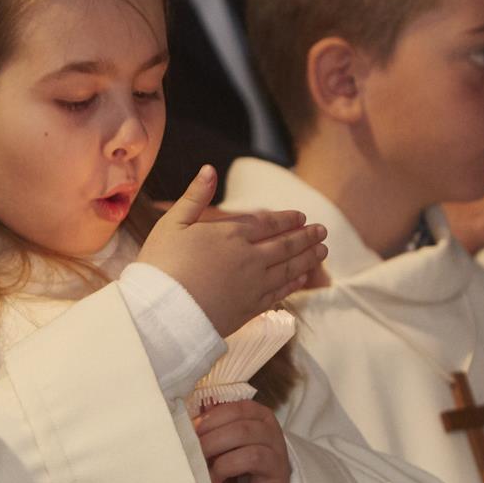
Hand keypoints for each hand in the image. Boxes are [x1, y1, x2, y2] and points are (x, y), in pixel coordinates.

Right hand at [139, 166, 327, 334]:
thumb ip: (194, 197)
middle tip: (323, 232)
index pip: (267, 224)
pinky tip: (303, 279)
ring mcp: (253, 286)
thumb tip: (209, 168)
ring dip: (309, 259)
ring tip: (323, 252)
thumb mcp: (172, 224)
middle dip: (306, 237)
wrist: (162, 314)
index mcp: (231, 235)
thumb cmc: (160, 265)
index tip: (302, 217)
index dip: (287, 219)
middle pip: (285, 246)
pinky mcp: (250, 309)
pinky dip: (295, 284)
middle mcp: (249, 258)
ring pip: (289, 269)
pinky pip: (280, 294)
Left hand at [194, 399, 292, 482]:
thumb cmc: (241, 455)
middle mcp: (274, 438)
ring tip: (212, 476)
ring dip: (225, 466)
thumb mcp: (232, 435)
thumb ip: (214, 427)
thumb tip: (188, 425)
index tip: (194, 431)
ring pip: (253, 456)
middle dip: (213, 442)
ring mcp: (278, 466)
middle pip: (243, 431)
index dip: (213, 419)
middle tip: (196, 455)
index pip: (239, 409)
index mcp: (262, 418)